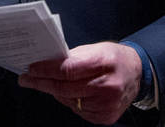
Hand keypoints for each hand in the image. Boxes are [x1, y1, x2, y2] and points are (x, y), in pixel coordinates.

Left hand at [18, 42, 142, 124]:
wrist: (137, 74)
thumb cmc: (114, 58)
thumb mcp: (96, 49)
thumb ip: (73, 57)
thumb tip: (46, 64)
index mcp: (105, 63)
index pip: (68, 69)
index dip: (46, 70)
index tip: (31, 69)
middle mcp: (107, 86)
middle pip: (65, 88)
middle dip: (42, 82)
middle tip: (27, 79)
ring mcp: (107, 104)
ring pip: (68, 101)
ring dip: (55, 92)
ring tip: (47, 82)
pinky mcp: (105, 117)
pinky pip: (78, 110)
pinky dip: (69, 101)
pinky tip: (68, 92)